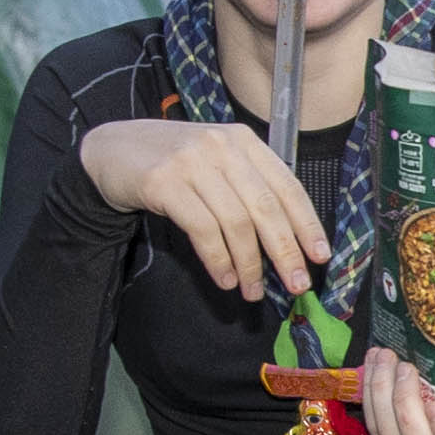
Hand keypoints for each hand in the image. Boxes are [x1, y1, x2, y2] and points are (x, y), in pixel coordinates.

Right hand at [81, 115, 332, 300]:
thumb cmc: (173, 163)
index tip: (320, 256)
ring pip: (235, 223)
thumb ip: (248, 187)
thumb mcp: (215, 162)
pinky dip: (218, 260)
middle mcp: (221, 147)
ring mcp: (192, 162)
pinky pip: (203, 230)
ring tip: (252, 292)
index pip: (287, 185)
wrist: (113, 149)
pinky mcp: (164, 182)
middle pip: (266, 207)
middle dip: (285, 252)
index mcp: (243, 141)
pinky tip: (226, 279)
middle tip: (296, 285)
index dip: (307, 224)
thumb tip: (286, 240)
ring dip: (249, 264)